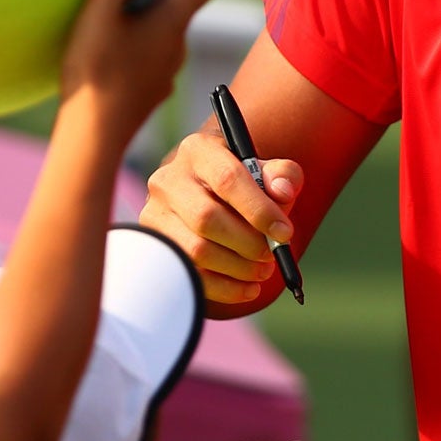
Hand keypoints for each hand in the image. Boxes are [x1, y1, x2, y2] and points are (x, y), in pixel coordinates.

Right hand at [59, 0, 220, 140]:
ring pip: (167, 25)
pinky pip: (153, 49)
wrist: (91, 136)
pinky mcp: (151, 87)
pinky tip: (107, 41)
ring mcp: (166, 69)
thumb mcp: (105, 6)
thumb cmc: (95, 69)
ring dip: (149, 5)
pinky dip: (139, 33)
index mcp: (174, 19)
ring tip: (110, 1)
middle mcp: (179, 44)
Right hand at [142, 126, 303, 305]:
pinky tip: (248, 287)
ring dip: (238, 268)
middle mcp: (169, 179)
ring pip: (196, 250)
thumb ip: (283, 175)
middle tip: (272, 255)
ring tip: (263, 270)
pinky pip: (190, 275)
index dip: (260, 210)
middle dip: (248, 243)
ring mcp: (155, 214)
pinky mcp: (156, 245)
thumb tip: (282, 193)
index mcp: (199, 151)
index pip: (228, 180)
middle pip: (207, 218)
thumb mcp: (266, 170)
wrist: (204, 194)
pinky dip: (225, 289)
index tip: (285, 233)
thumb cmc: (242, 185)